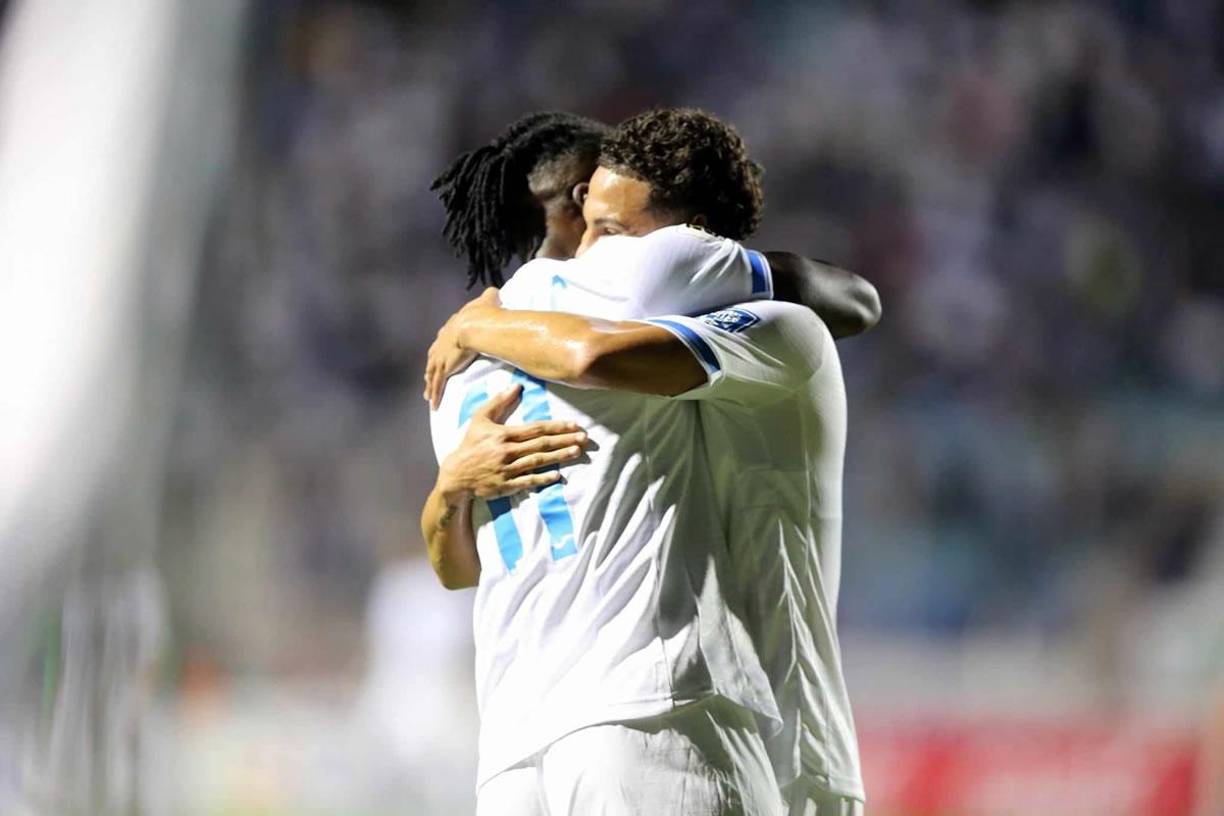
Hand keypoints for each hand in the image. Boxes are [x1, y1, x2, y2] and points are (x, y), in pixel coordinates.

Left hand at [425, 287, 502, 409]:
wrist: (475, 326)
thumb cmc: (482, 313)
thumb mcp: (487, 300)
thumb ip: (490, 296)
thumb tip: (494, 291)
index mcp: (450, 329)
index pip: (442, 341)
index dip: (440, 349)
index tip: (439, 355)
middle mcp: (441, 344)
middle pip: (433, 358)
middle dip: (431, 368)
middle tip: (428, 377)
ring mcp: (441, 357)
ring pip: (432, 374)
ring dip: (429, 385)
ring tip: (428, 395)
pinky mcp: (444, 369)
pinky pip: (437, 385)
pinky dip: (435, 394)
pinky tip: (433, 404)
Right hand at [438, 385, 586, 501]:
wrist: (456, 475)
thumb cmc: (470, 444)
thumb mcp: (479, 418)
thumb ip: (497, 402)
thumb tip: (516, 387)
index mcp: (503, 435)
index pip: (535, 429)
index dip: (556, 426)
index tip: (574, 424)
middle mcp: (507, 451)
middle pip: (541, 444)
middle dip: (564, 440)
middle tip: (584, 438)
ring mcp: (507, 470)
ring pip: (538, 461)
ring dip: (559, 456)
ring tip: (577, 452)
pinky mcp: (506, 485)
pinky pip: (527, 481)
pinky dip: (542, 478)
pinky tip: (557, 475)